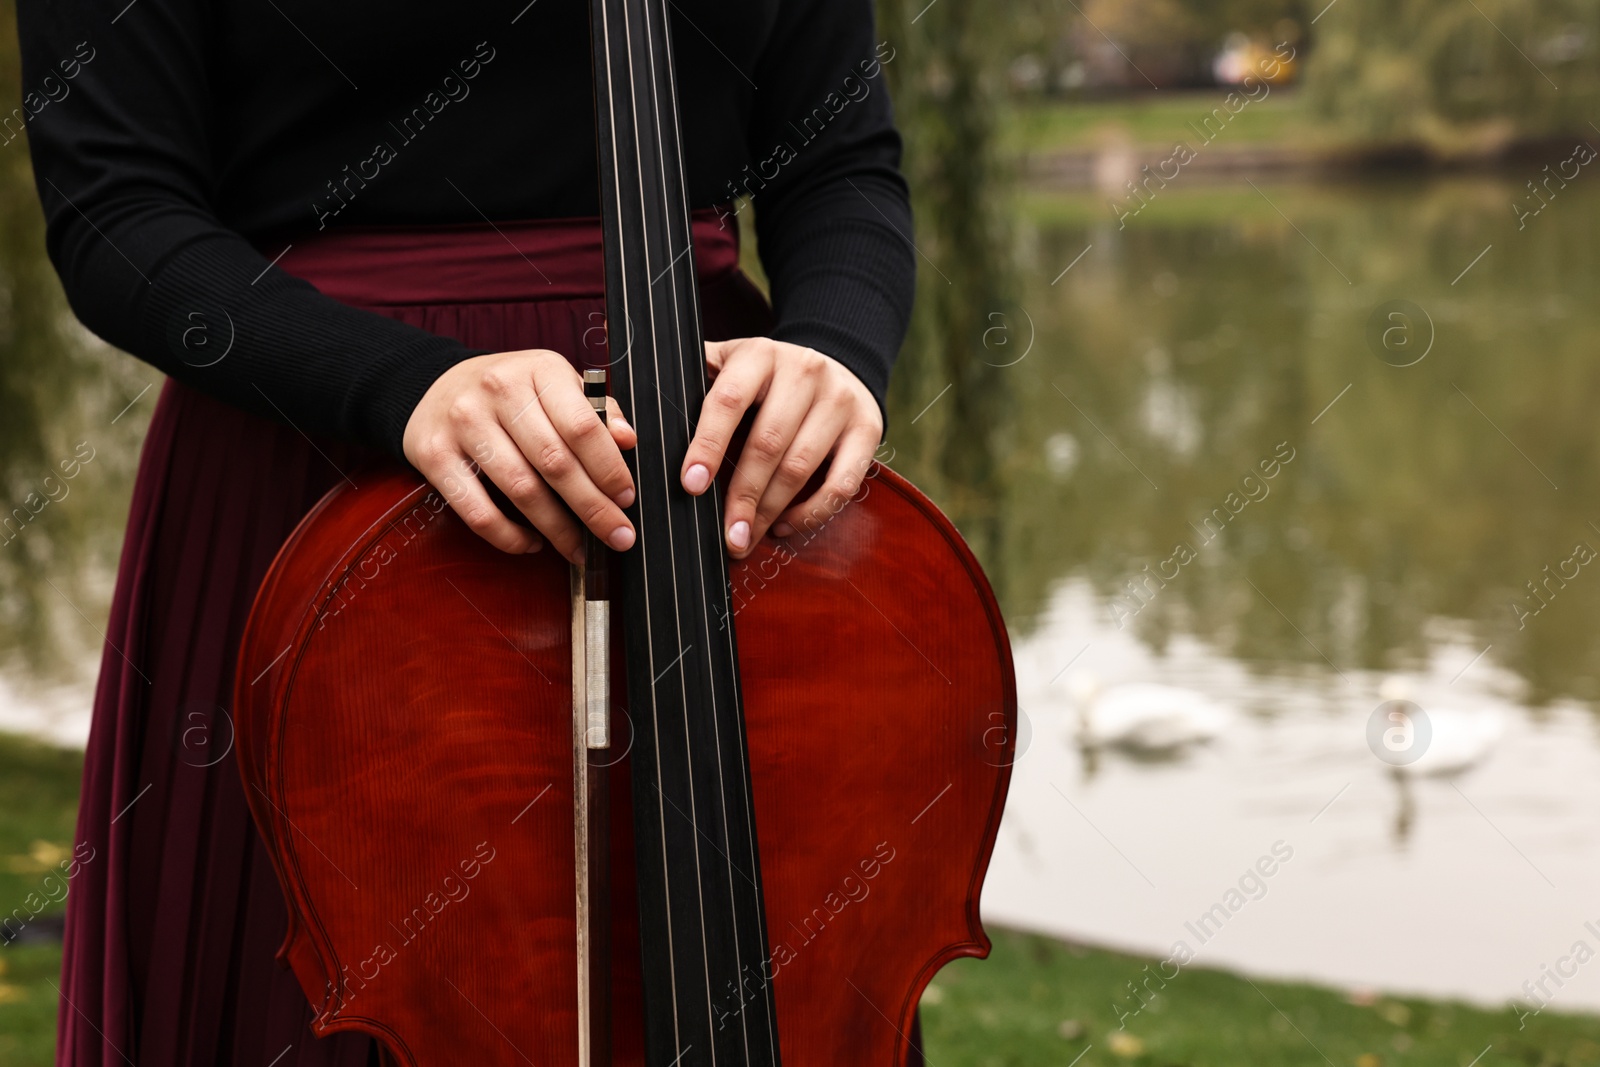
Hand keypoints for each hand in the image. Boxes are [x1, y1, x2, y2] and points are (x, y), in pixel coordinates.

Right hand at [403, 349, 636, 563]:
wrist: (436, 384)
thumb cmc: (511, 392)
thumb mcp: (556, 384)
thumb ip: (596, 410)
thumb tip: (627, 439)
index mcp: (539, 370)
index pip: (582, 426)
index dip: (609, 469)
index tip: (627, 499)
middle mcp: (499, 390)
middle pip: (555, 462)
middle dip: (593, 508)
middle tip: (617, 537)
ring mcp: (464, 423)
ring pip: (520, 489)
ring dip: (556, 528)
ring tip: (577, 548)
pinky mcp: (435, 455)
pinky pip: (478, 511)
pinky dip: (510, 537)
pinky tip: (532, 544)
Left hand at [680, 337, 881, 558]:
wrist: (835, 361)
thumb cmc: (764, 377)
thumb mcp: (726, 364)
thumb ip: (686, 384)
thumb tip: (631, 424)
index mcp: (758, 355)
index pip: (727, 402)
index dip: (707, 447)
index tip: (690, 486)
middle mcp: (803, 371)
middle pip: (766, 443)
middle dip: (741, 495)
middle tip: (725, 536)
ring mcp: (839, 399)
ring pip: (801, 466)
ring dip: (770, 511)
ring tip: (745, 538)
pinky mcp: (867, 428)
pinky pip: (841, 483)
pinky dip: (811, 513)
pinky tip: (785, 526)